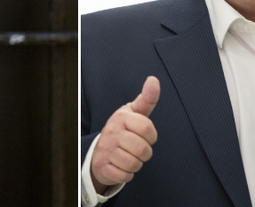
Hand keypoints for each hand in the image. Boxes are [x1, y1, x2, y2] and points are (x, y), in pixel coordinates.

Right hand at [90, 76, 159, 193]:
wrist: (100, 150)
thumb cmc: (123, 130)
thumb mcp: (135, 113)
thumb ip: (147, 99)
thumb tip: (153, 80)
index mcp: (122, 117)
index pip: (148, 129)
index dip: (151, 136)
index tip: (144, 135)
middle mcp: (112, 132)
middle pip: (143, 150)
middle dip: (144, 153)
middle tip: (136, 148)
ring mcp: (105, 149)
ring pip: (134, 164)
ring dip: (136, 164)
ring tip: (128, 156)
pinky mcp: (102, 167)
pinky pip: (124, 176)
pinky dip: (126, 174)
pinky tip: (121, 166)